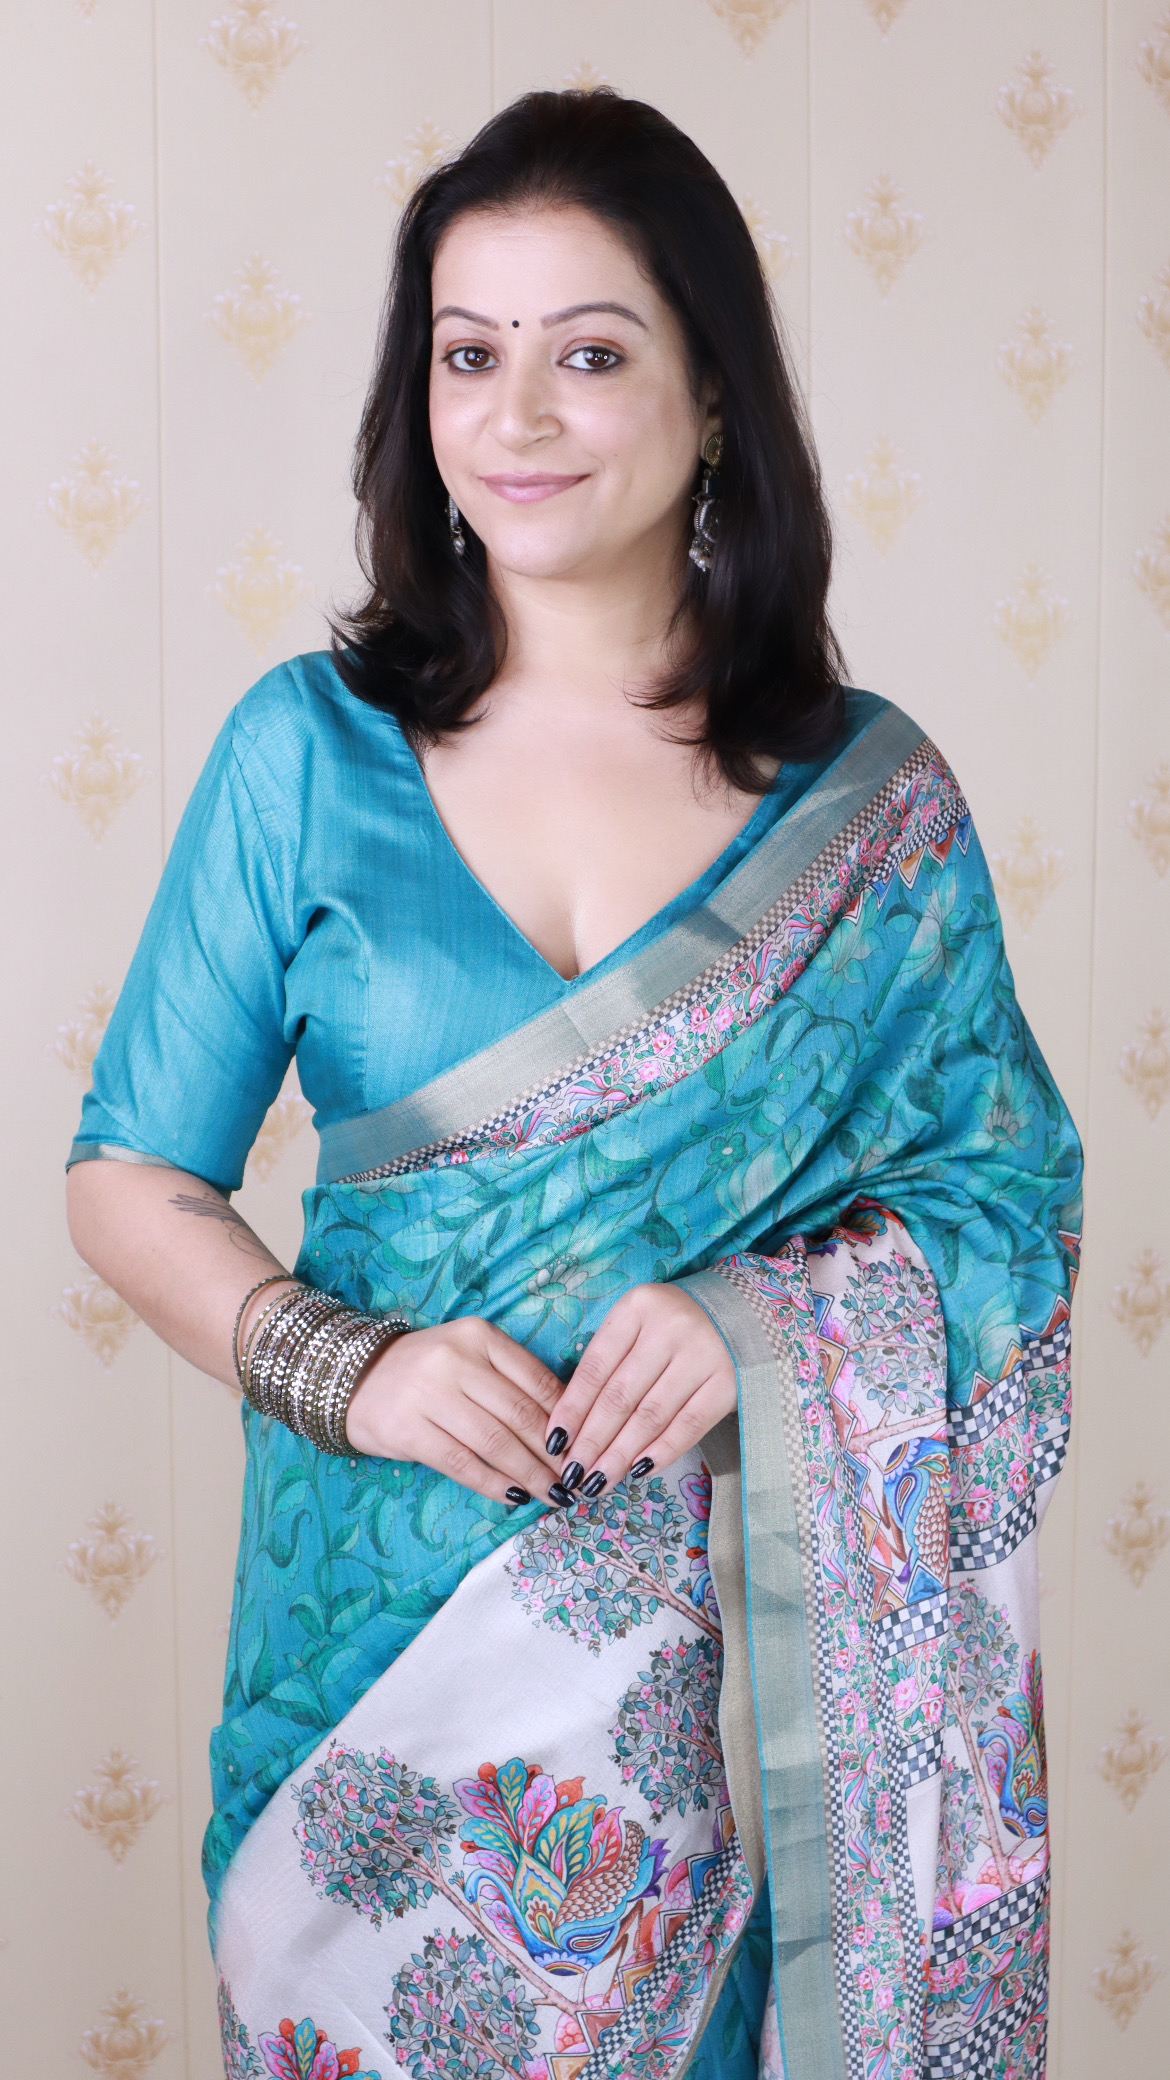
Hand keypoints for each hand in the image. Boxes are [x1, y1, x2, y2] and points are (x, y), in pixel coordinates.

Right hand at [344, 1317, 565, 1507]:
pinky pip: (463, 1464)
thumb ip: (511, 1380)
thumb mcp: (469, 1357)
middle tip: (576, 1479)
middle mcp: (456, 1360)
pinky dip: (494, 1484)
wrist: (353, 1378)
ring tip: (554, 1494)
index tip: (584, 1446)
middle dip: (555, 1454)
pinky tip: (514, 1497)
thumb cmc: (426, 1371)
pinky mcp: (409, 1430)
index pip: (537, 1380)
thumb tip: (566, 1426)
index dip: (567, 1419)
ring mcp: (430, 1395)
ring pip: (496, 1442)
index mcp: (479, 1336)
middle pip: (521, 1414)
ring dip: (531, 1474)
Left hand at [542, 1283, 735, 1499]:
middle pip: (620, 1396)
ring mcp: (702, 1354)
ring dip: (620, 1455)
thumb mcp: (639, 1325)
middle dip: (592, 1441)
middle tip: (572, 1475)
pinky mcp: (729, 1381)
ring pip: (650, 1416)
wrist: (743, 1313)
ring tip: (598, 1482)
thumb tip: (573, 1424)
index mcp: (637, 1308)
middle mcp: (669, 1327)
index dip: (572, 1410)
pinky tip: (638, 1472)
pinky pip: (689, 1425)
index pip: (595, 1368)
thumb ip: (610, 1361)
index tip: (554, 1443)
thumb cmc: (675, 1325)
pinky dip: (661, 1452)